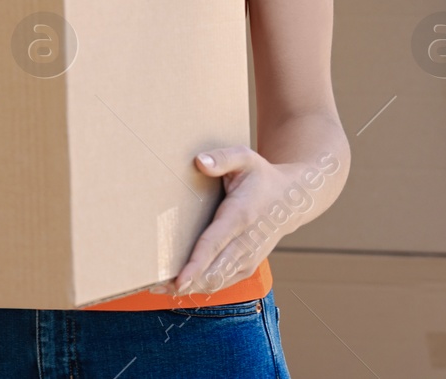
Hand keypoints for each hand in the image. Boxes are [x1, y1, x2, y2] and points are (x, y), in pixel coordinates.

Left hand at [154, 145, 311, 298]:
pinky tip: (181, 286)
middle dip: (186, 282)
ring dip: (190, 288)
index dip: (197, 264)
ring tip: (159, 288)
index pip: (215, 244)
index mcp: (241, 216)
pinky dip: (202, 287)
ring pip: (218, 281)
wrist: (291, 200)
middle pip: (214, 271)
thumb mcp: (245, 158)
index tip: (179, 280)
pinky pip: (223, 282)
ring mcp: (249, 258)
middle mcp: (247, 242)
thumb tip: (199, 162)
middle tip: (154, 286)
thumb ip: (222, 158)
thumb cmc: (261, 176)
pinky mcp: (248, 266)